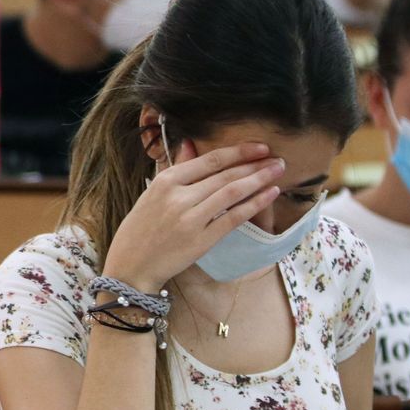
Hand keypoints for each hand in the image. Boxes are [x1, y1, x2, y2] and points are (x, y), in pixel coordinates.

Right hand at [100, 140, 283, 293]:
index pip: (209, 160)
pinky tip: (269, 195)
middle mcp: (178, 197)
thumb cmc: (140, 228)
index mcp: (165, 181)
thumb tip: (190, 145)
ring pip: (232, 193)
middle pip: (225, 175)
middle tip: (277, 159)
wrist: (132, 265)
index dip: (238, 152)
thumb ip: (175, 169)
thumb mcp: (151, 193)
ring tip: (277, 172)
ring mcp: (190, 219)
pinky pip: (233, 217)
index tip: (260, 148)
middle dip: (255, 165)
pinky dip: (254, 204)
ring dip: (259, 180)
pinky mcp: (201, 240)